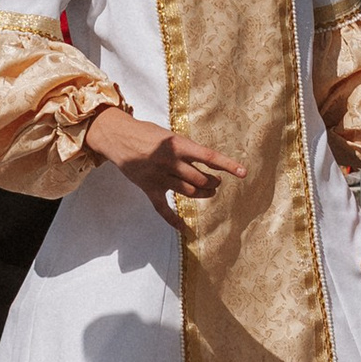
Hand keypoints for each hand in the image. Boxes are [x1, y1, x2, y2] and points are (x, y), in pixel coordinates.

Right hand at [83, 103, 243, 228]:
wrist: (118, 137)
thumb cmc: (146, 133)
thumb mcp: (169, 134)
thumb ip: (186, 149)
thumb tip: (207, 162)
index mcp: (178, 144)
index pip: (209, 156)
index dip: (228, 165)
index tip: (243, 172)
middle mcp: (170, 162)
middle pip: (201, 178)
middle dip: (213, 182)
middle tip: (217, 182)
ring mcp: (159, 177)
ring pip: (189, 191)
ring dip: (203, 193)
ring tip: (209, 191)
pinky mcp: (148, 188)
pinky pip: (163, 209)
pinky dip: (174, 220)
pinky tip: (185, 228)